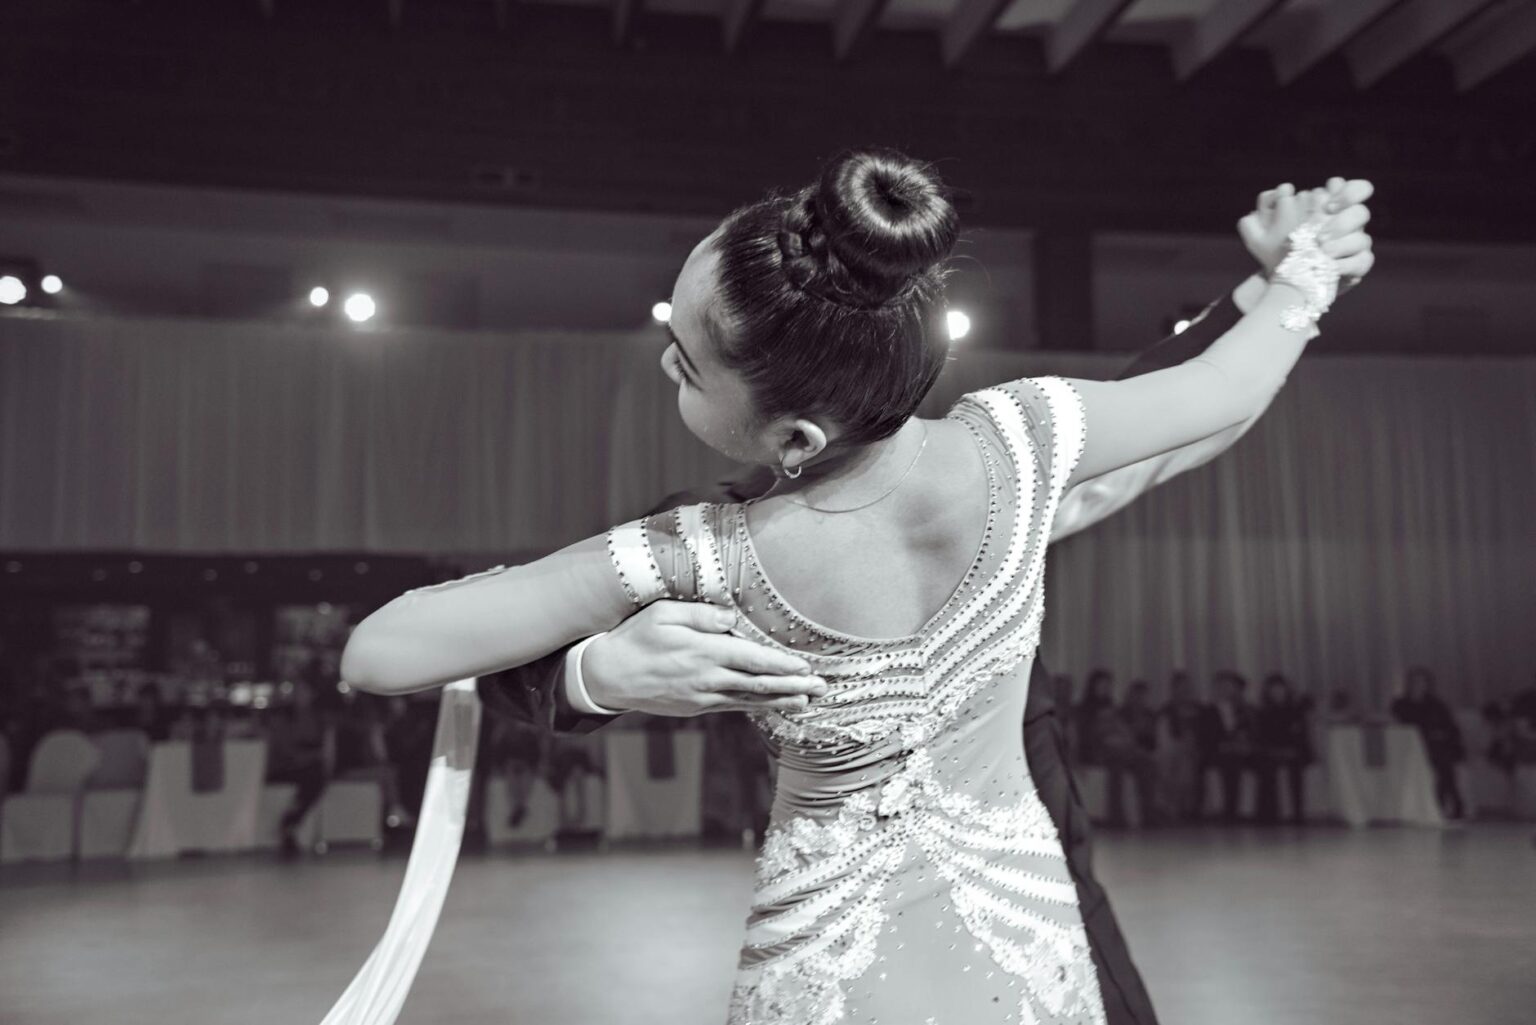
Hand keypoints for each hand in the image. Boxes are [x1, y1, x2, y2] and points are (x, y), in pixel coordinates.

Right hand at [582, 600, 826, 715]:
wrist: (608, 676)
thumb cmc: (636, 638)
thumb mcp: (663, 614)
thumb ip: (701, 614)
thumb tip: (732, 618)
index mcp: (703, 653)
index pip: (752, 660)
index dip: (782, 665)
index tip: (806, 667)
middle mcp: (707, 679)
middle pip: (759, 684)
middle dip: (793, 686)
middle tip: (822, 688)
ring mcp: (703, 697)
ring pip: (751, 700)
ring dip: (782, 700)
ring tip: (809, 700)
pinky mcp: (697, 707)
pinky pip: (735, 707)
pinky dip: (759, 707)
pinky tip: (776, 706)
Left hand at [1239, 178, 1374, 294]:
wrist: (1287, 279)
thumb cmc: (1279, 249)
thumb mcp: (1265, 228)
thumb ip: (1268, 204)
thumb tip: (1283, 190)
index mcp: (1331, 209)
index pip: (1356, 190)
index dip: (1348, 193)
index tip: (1328, 206)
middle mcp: (1347, 224)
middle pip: (1361, 213)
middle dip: (1342, 222)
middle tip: (1320, 237)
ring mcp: (1355, 244)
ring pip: (1363, 239)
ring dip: (1344, 244)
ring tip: (1322, 252)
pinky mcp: (1357, 264)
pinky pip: (1364, 261)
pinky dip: (1348, 265)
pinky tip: (1331, 268)